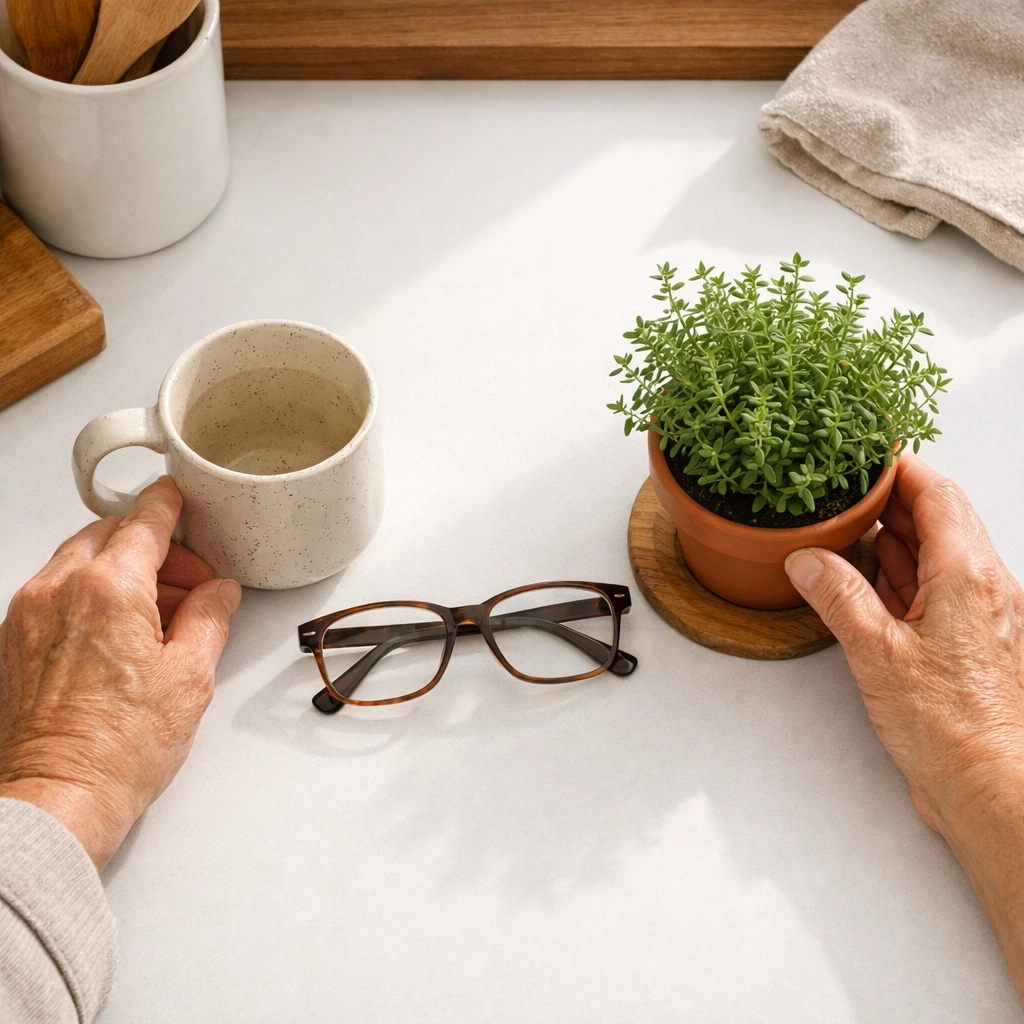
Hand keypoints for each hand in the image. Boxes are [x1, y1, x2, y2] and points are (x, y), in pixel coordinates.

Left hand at [0, 478, 241, 869]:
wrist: (58, 798)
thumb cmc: (117, 749)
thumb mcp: (190, 677)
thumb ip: (209, 618)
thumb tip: (218, 594)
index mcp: (109, 590)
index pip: (144, 522)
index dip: (168, 506)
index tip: (177, 500)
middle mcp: (59, 591)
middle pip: (108, 535)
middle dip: (151, 547)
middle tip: (186, 583)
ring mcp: (28, 615)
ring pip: (78, 561)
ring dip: (120, 571)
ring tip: (156, 617)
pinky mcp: (12, 642)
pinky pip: (54, 593)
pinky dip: (88, 596)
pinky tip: (117, 636)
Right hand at [784, 453, 1023, 828]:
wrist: (990, 786)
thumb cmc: (950, 728)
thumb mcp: (875, 652)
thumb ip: (838, 596)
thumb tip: (808, 560)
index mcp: (968, 576)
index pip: (937, 495)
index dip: (899, 469)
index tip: (866, 457)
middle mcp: (984, 587)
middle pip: (941, 518)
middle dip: (893, 498)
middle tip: (848, 488)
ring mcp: (980, 614)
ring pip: (938, 552)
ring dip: (896, 534)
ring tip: (851, 525)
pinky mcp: (969, 642)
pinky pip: (936, 587)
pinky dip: (903, 572)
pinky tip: (872, 576)